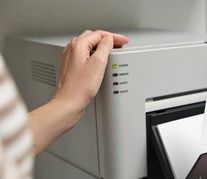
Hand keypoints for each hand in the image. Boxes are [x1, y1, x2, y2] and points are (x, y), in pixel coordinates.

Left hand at [28, 30, 127, 154]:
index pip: (99, 34)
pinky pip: (83, 54)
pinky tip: (99, 61)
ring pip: (87, 45)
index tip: (123, 41)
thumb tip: (109, 40)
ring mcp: (69, 58)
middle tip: (119, 44)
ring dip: (100, 46)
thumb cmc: (80, 87)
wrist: (69, 102)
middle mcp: (71, 49)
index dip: (114, 36)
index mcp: (77, 45)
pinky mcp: (70, 67)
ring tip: (111, 51)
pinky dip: (93, 54)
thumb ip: (105, 47)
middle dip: (107, 39)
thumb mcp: (98, 63)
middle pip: (92, 37)